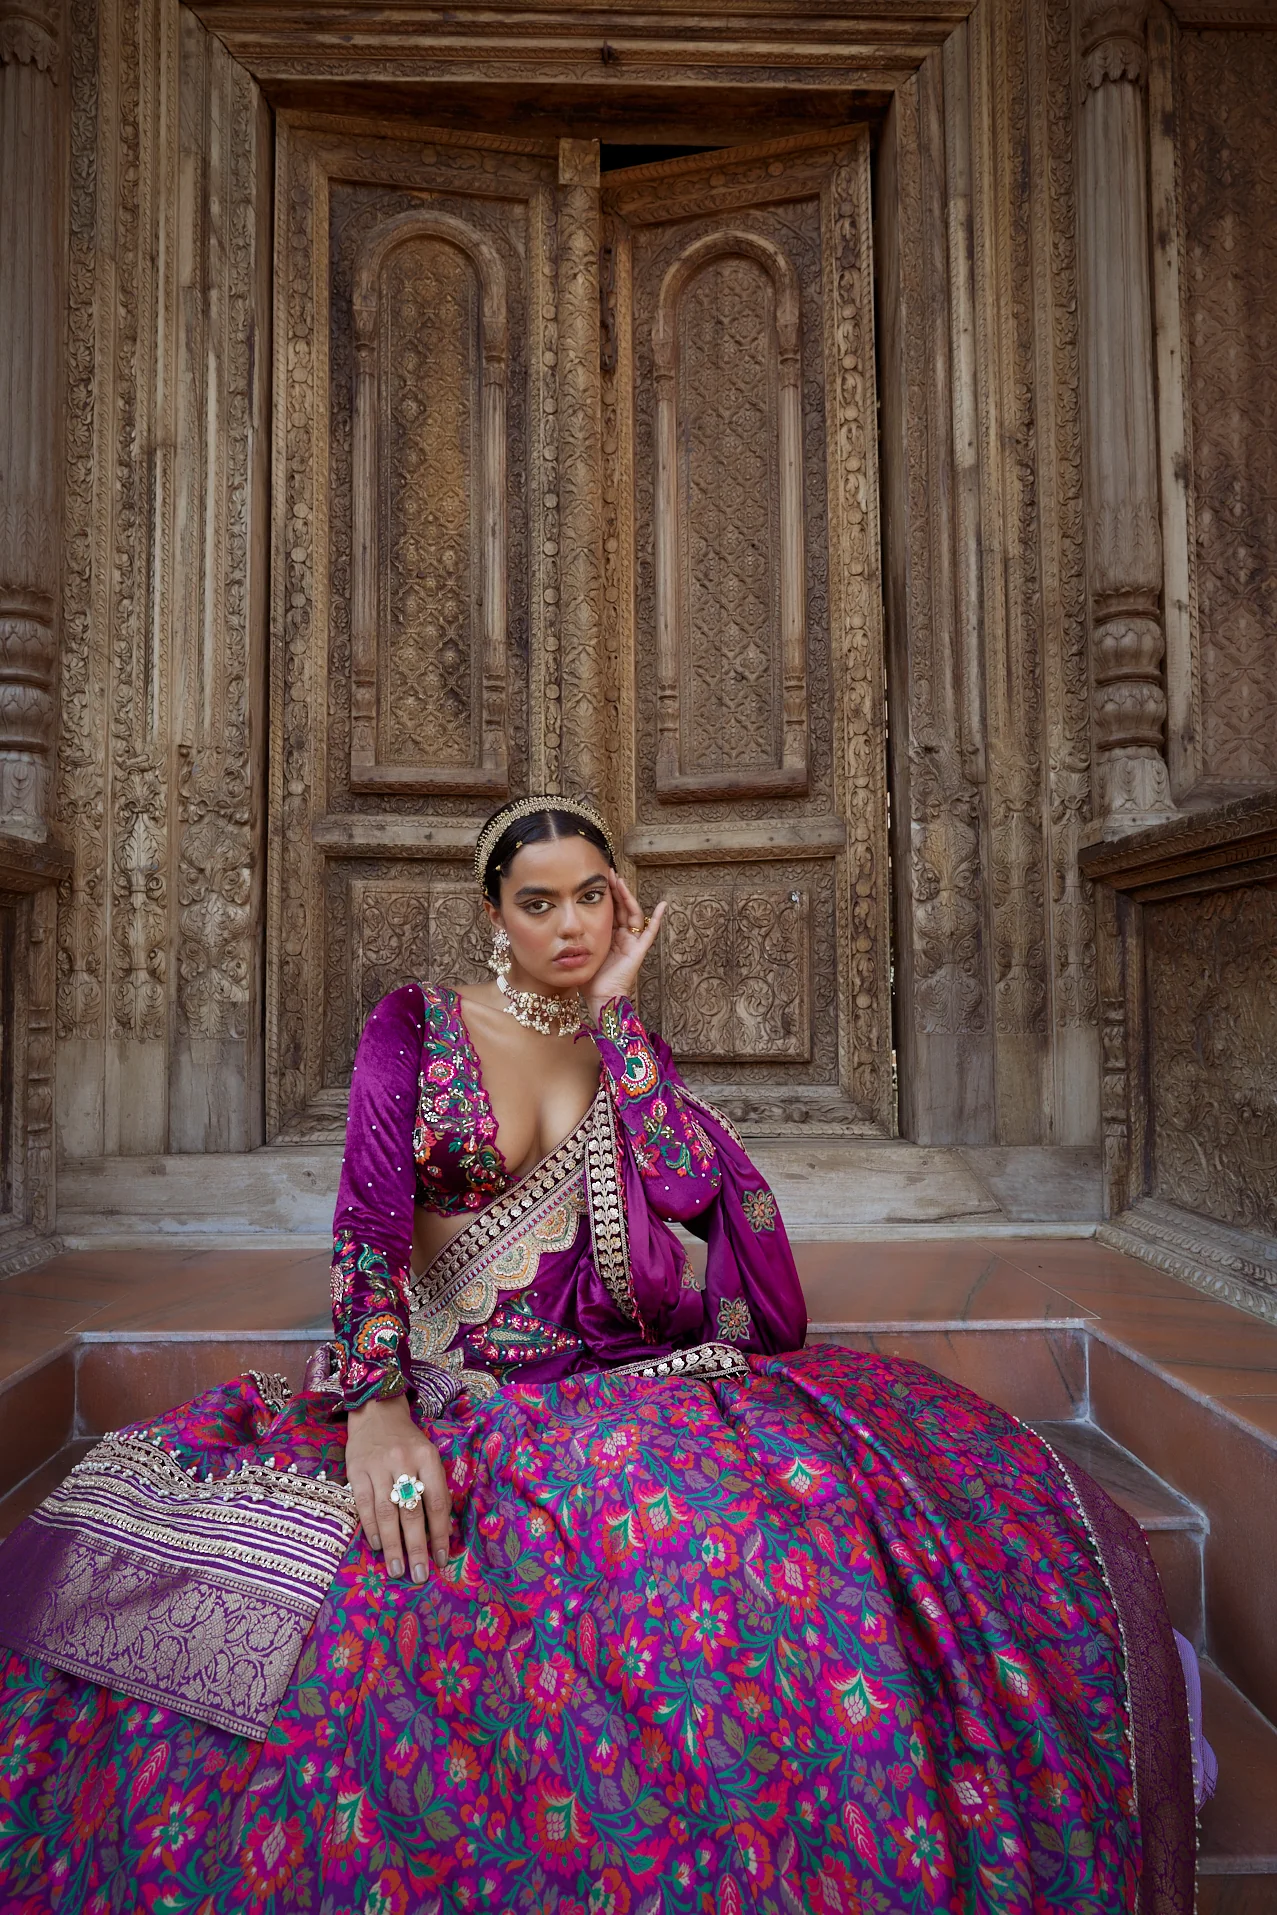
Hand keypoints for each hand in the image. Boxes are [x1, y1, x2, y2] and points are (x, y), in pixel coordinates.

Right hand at [345, 1395, 451, 1582]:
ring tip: (396, 1569)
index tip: (441, 1559)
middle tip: (419, 1574)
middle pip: (411, 1511)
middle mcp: (404, 1461)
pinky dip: (371, 1528)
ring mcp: (378, 1465)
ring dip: (392, 1545)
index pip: (436, 1501)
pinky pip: (363, 1505)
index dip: (439, 1533)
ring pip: (386, 1512)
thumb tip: (441, 1532)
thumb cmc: (407, 1441)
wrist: (376, 1412)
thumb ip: (434, 1488)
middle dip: (416, 1547)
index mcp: (428, 1457)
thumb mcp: (428, 1456)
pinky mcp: (356, 1470)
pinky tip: (378, 1546)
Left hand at [585, 872, 665, 1016]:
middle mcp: (622, 937)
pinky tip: (663, 906)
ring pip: (633, 915)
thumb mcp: (582, 950)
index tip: (600, 878)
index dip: (607, 895)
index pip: (610, 910)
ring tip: (622, 882)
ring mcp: (632, 942)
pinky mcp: (638, 950)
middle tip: (610, 873)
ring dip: (628, 898)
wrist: (600, 998)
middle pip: (622, 908)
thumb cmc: (589, 978)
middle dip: (617, 891)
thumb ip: (580, 936)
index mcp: (608, 936)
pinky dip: (657, 919)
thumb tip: (565, 920)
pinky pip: (650, 932)